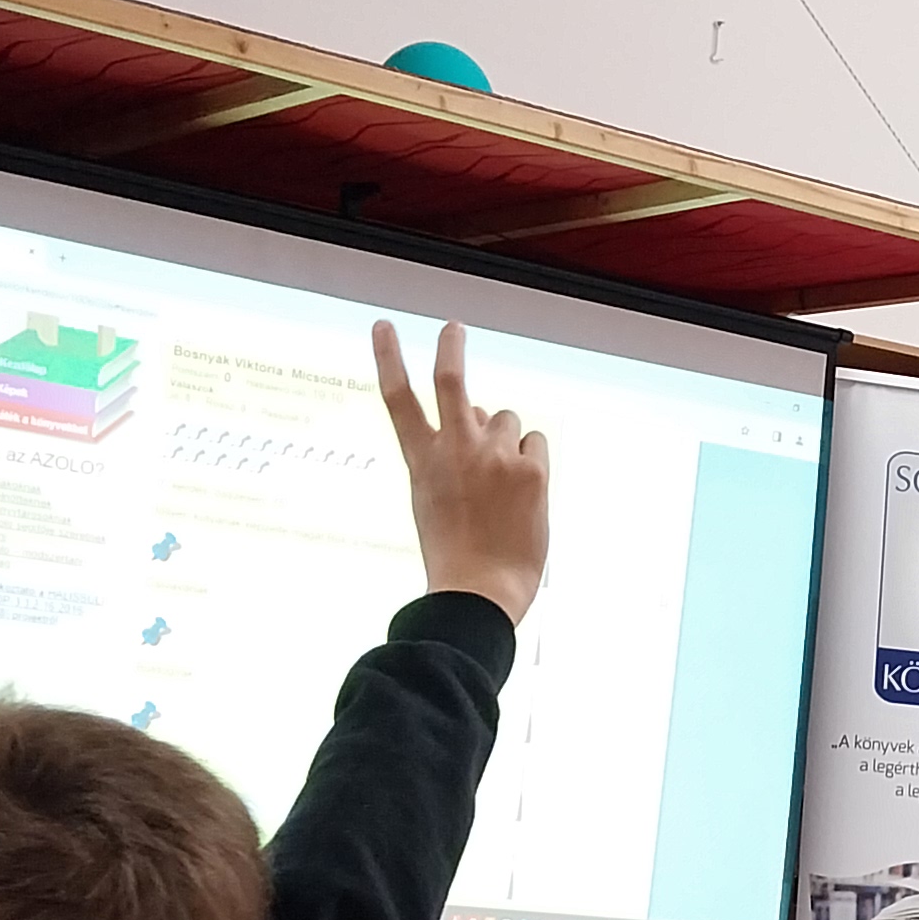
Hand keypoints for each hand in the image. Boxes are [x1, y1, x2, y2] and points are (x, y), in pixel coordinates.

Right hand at [374, 320, 548, 625]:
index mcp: (422, 461)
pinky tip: (522, 497)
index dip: (389, 358)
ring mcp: (493, 456)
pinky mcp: (530, 469)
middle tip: (453, 328)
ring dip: (506, 441)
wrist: (480, 592)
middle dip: (451, 347)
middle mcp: (455, 449)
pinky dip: (531, 462)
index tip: (384, 327)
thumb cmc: (457, 554)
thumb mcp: (435, 500)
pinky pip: (535, 443)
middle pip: (451, 380)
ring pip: (505, 419)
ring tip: (501, 488)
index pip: (398, 398)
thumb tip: (477, 413)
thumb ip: (451, 454)